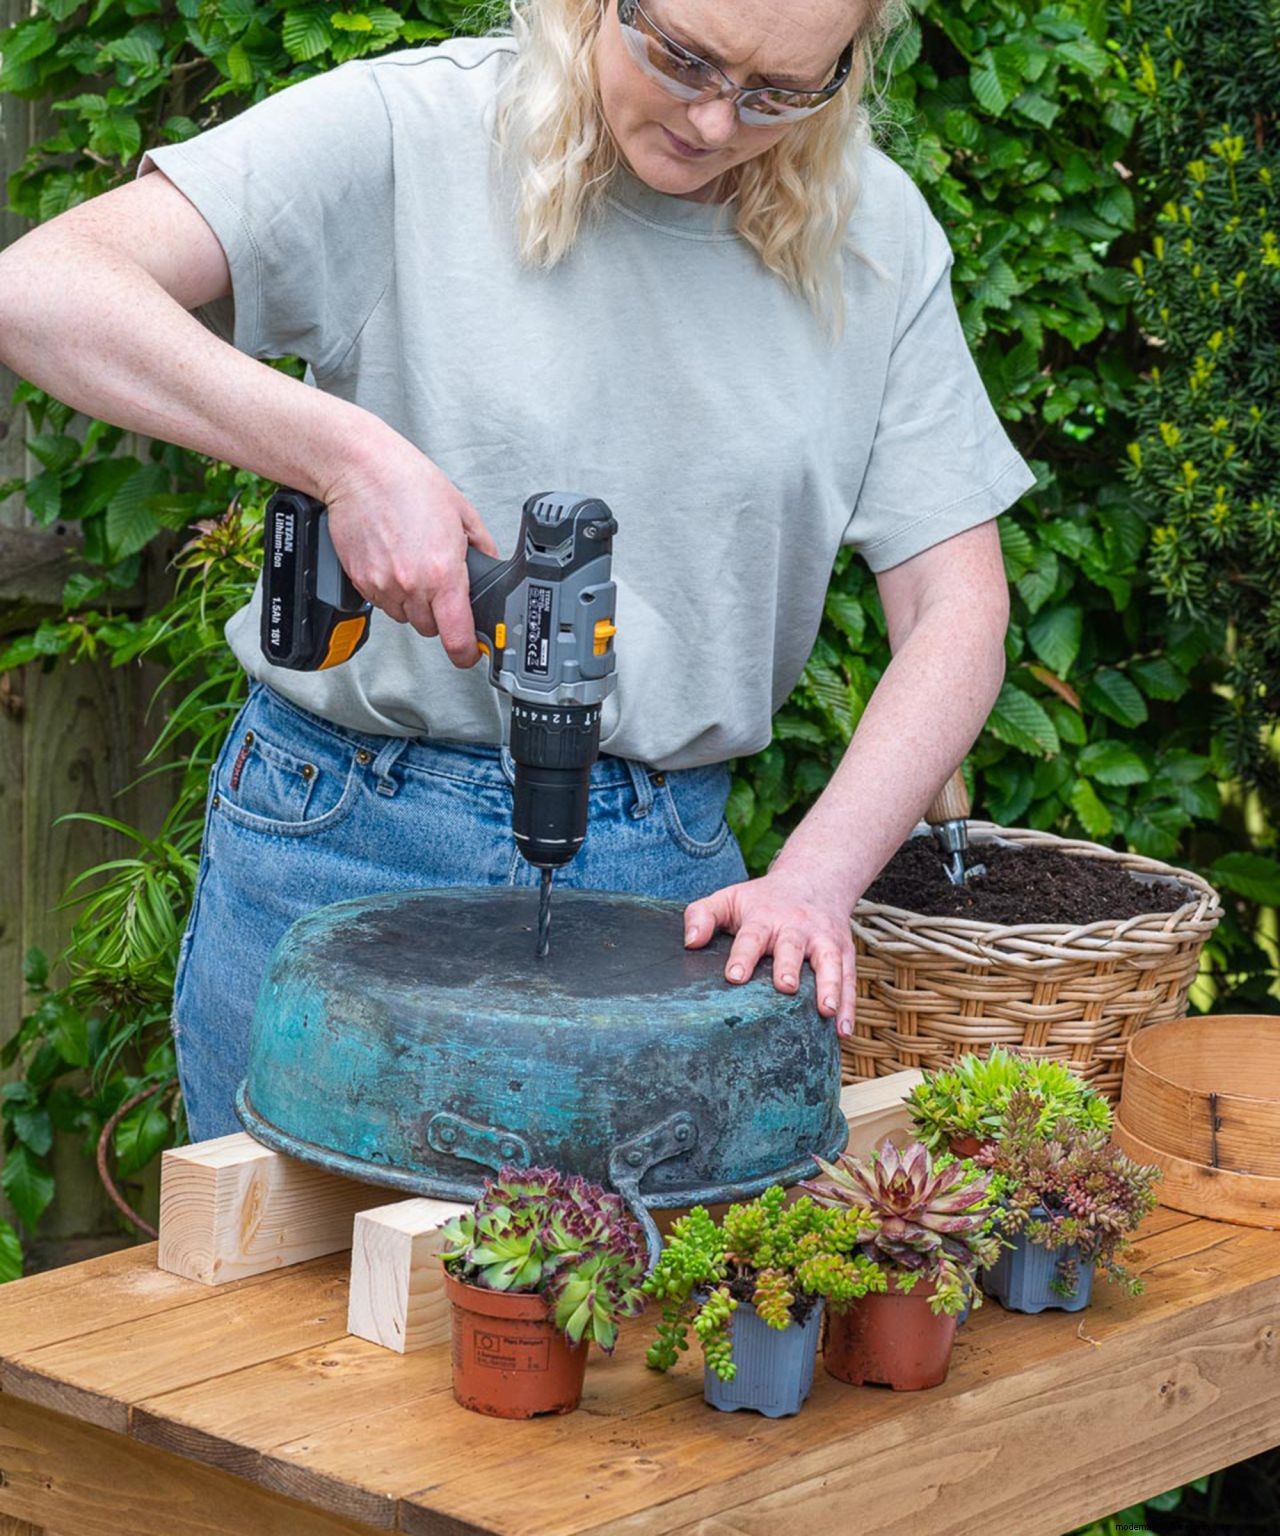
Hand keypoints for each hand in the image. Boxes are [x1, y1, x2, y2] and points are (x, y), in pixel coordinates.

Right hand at [320, 435, 497, 666]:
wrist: (362, 470)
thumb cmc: (409, 484)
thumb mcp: (463, 513)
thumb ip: (481, 549)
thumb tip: (490, 570)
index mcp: (443, 573)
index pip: (456, 637)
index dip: (466, 652)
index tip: (470, 653)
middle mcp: (412, 585)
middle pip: (431, 629)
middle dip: (440, 615)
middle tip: (440, 585)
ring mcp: (383, 586)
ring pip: (406, 618)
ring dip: (414, 604)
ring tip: (413, 566)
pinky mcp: (361, 581)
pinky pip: (382, 604)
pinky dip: (391, 592)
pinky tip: (394, 561)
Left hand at [683, 867, 857, 1036]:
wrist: (814, 881)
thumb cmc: (762, 900)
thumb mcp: (728, 898)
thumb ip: (702, 915)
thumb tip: (690, 942)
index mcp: (764, 918)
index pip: (752, 936)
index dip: (743, 956)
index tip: (734, 977)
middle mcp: (796, 928)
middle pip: (792, 947)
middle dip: (789, 966)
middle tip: (785, 987)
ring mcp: (823, 940)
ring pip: (830, 962)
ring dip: (830, 986)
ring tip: (826, 1011)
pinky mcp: (844, 952)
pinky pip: (849, 978)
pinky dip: (849, 1005)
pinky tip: (843, 1032)